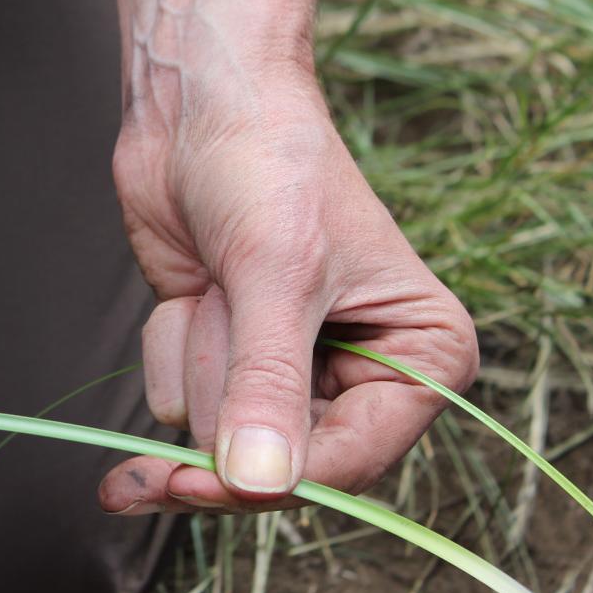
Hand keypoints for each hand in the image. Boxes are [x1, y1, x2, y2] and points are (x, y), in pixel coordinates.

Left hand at [91, 0, 477, 513]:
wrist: (200, 108)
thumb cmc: (268, 163)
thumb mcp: (277, 273)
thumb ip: (268, 383)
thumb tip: (263, 484)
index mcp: (421, 357)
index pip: (351, 464)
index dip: (275, 482)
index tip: (198, 484)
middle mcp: (361, 377)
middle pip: (279, 469)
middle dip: (222, 416)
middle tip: (177, 408)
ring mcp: (288, 372)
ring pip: (217, 437)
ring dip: (197, 358)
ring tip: (216, 283)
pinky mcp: (228, 358)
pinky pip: (177, 404)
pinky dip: (171, 345)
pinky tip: (189, 288)